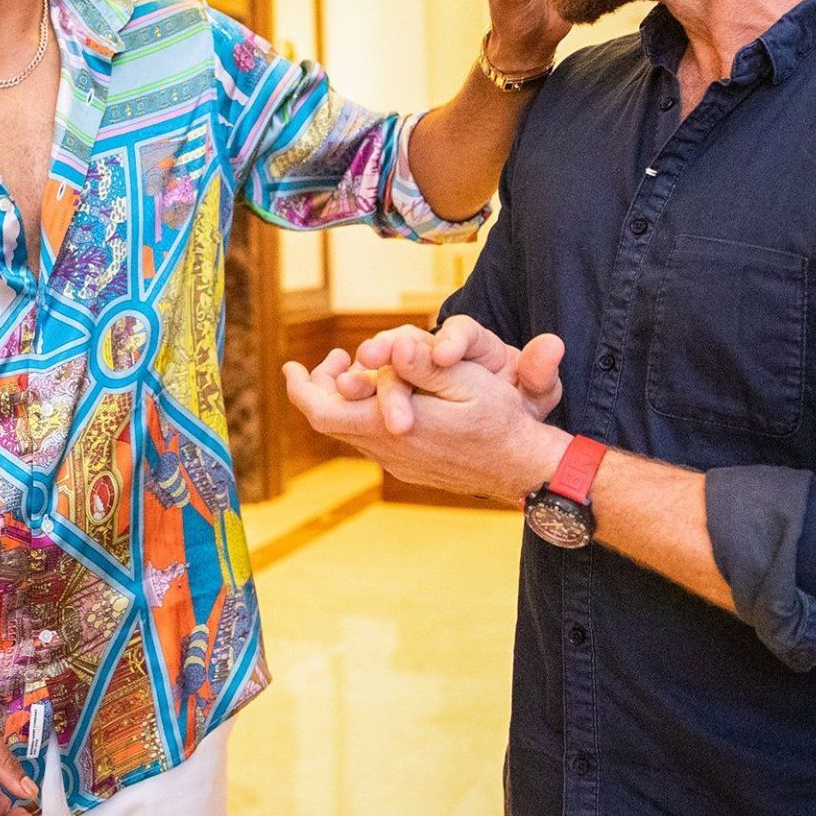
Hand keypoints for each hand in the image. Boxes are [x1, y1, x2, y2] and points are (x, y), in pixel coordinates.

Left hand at [283, 335, 564, 506]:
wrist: (523, 469)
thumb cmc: (499, 421)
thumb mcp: (466, 382)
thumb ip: (424, 365)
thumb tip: (390, 346)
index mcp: (390, 427)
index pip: (323, 411)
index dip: (301, 388)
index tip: (293, 365)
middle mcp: (386, 449)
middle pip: (329, 420)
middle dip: (321, 386)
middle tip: (334, 358)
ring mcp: (397, 462)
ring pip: (350, 430)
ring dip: (346, 399)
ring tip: (358, 369)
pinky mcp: (409, 467)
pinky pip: (371, 440)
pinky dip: (365, 414)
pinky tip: (383, 396)